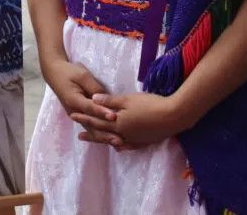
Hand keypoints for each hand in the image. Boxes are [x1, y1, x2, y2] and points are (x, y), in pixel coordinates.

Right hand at [41, 58, 123, 145]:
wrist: (55, 73)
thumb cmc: (69, 72)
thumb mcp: (82, 75)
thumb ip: (94, 87)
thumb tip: (107, 99)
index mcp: (73, 100)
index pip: (90, 108)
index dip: (102, 113)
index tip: (114, 117)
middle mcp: (74, 111)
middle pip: (91, 125)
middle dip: (106, 133)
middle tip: (119, 140)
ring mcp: (76, 115)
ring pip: (91, 129)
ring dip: (104, 137)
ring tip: (118, 144)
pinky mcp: (79, 116)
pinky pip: (90, 127)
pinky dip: (100, 134)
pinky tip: (110, 140)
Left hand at [70, 92, 190, 149]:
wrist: (174, 116)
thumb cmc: (150, 104)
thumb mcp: (128, 99)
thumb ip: (110, 101)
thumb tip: (92, 99)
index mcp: (117, 123)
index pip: (97, 120)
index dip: (85, 117)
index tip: (73, 115)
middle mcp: (124, 134)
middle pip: (103, 133)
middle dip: (91, 132)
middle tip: (79, 135)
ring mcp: (135, 140)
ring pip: (115, 140)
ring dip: (104, 140)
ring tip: (96, 141)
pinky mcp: (145, 141)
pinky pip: (129, 145)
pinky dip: (122, 145)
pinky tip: (119, 146)